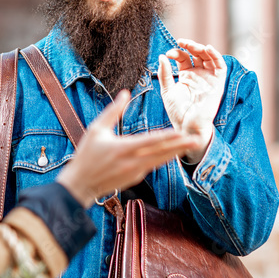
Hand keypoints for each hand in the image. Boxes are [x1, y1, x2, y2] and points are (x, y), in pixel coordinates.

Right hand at [57, 91, 202, 206]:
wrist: (81, 185)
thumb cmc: (86, 155)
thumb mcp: (95, 130)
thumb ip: (112, 111)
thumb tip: (125, 92)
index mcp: (122, 149)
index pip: (150, 142)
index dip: (167, 138)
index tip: (182, 133)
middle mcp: (132, 162)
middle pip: (161, 153)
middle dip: (180, 146)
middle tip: (197, 140)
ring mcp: (135, 172)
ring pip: (160, 160)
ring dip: (176, 152)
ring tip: (190, 145)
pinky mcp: (135, 178)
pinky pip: (153, 165)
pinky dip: (164, 158)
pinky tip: (174, 152)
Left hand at [157, 39, 226, 163]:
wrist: (187, 125)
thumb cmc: (177, 111)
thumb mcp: (167, 90)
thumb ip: (164, 74)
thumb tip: (161, 56)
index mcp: (186, 75)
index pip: (183, 57)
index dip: (177, 52)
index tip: (168, 54)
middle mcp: (198, 74)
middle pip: (196, 54)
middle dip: (190, 46)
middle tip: (182, 42)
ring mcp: (208, 78)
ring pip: (208, 57)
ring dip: (202, 48)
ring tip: (193, 46)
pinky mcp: (217, 83)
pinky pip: (220, 67)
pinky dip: (216, 56)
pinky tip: (208, 48)